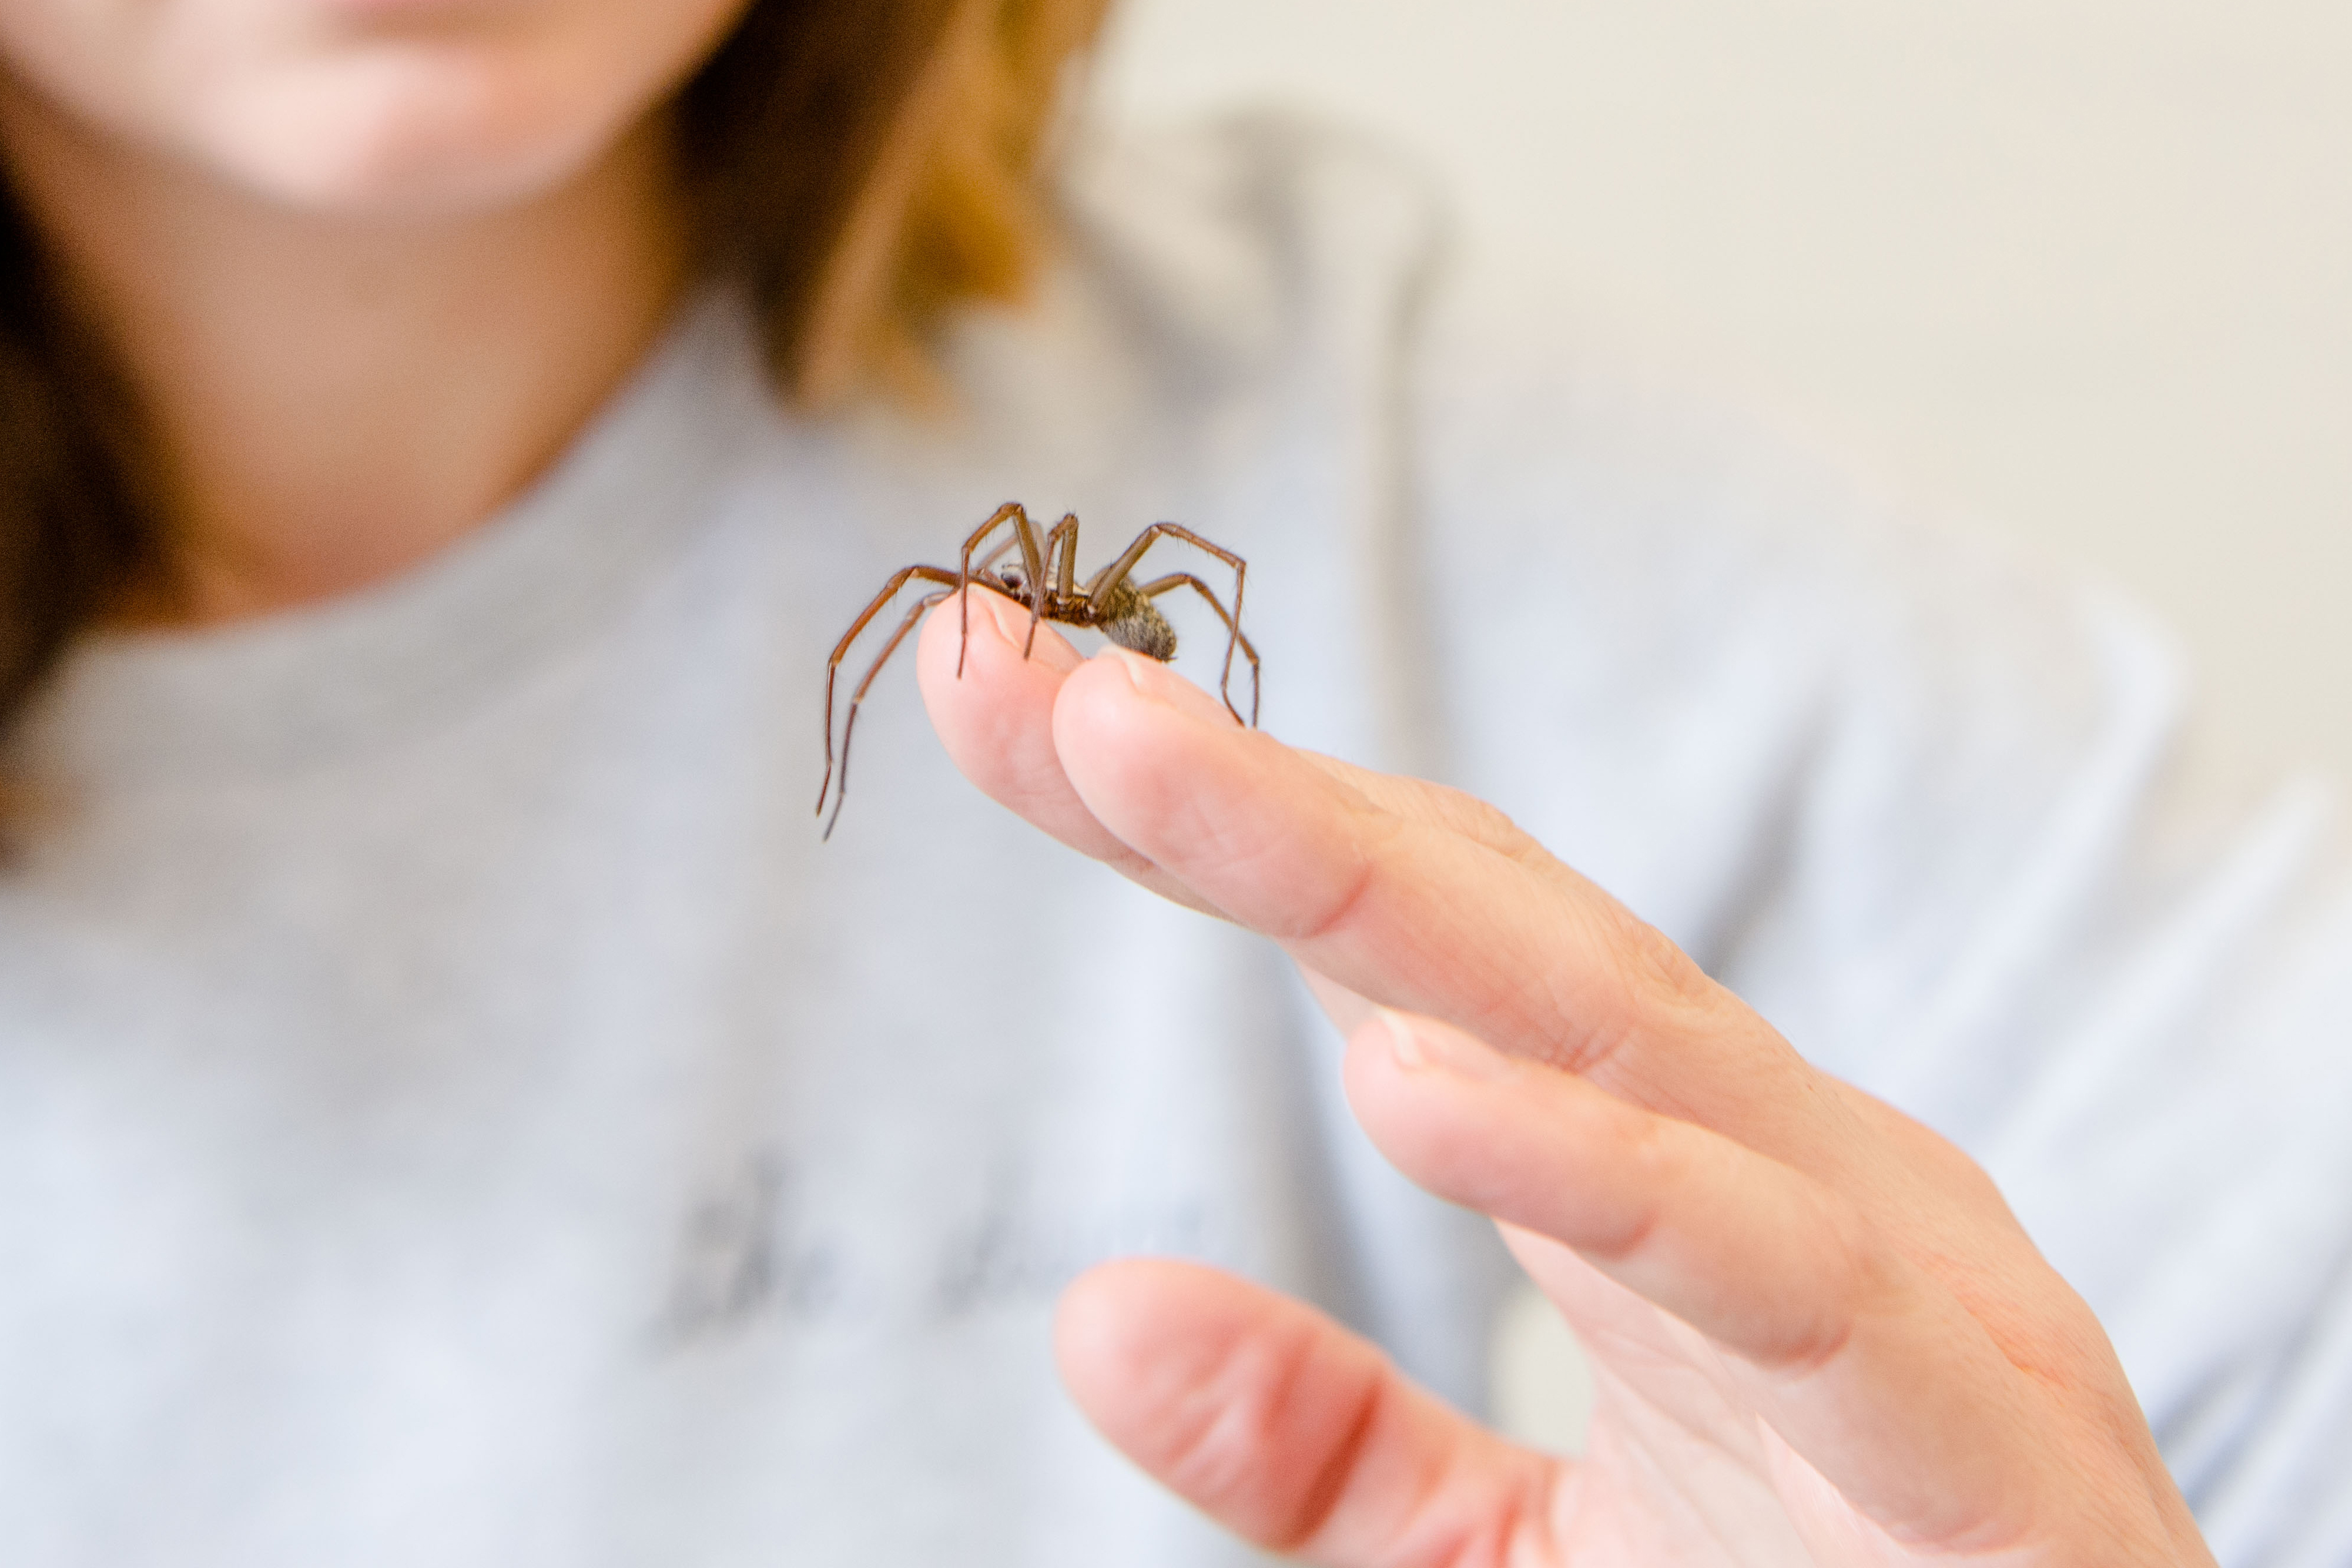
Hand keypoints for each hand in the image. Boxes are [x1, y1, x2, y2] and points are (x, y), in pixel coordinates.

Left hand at [918, 587, 2213, 1565]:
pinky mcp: (1958, 1428)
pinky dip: (1592, 1170)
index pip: (1390, 952)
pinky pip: (1767, 1271)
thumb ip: (1321, 1442)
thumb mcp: (1502, 1553)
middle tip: (1021, 661)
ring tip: (1142, 766)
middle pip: (1474, 924)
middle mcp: (1751, 1158)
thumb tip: (1096, 1312)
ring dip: (1361, 883)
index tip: (1004, 708)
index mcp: (1646, 1169)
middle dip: (1244, 788)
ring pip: (1608, 1027)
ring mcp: (1867, 1266)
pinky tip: (1407, 1081)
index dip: (1199, 825)